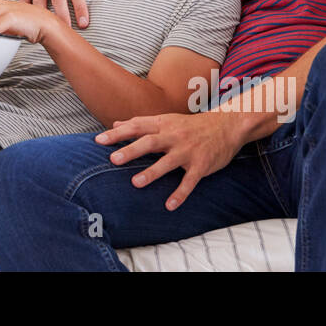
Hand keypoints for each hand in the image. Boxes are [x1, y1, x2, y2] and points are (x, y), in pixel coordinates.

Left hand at [96, 111, 245, 211]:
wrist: (227, 125)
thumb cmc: (191, 125)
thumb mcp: (166, 119)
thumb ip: (141, 123)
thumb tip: (116, 124)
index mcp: (163, 124)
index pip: (136, 127)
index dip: (117, 133)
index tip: (98, 140)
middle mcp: (174, 136)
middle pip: (149, 142)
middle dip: (131, 151)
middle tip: (113, 159)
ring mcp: (188, 151)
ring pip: (168, 162)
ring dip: (152, 173)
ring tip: (135, 183)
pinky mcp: (201, 165)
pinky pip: (190, 181)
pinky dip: (180, 193)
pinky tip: (169, 205)